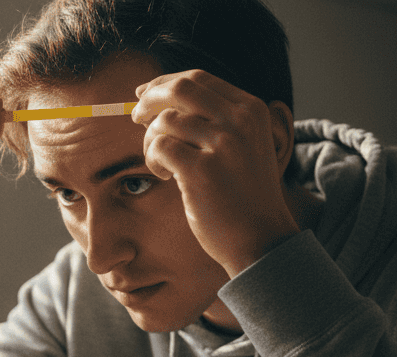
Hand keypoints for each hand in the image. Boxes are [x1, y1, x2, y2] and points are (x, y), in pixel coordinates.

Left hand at [130, 70, 299, 275]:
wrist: (261, 238)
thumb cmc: (244, 195)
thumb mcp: (244, 146)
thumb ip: (216, 120)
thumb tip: (160, 96)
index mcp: (251, 110)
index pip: (198, 78)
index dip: (164, 83)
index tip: (145, 94)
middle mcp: (240, 121)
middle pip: (179, 88)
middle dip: (149, 99)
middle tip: (135, 116)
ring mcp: (223, 144)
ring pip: (164, 121)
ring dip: (150, 140)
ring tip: (161, 163)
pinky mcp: (202, 170)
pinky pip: (159, 147)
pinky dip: (152, 159)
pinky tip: (164, 175)